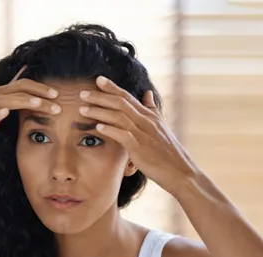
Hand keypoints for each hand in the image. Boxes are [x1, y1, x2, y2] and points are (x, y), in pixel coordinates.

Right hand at [0, 66, 61, 156]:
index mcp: (3, 95)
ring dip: (23, 100)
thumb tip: (28, 76)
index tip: (59, 94)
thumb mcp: (0, 108)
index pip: (25, 85)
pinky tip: (5, 113)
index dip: (42, 87)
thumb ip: (14, 94)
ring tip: (39, 102)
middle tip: (57, 98)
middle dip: (39, 92)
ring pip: (7, 101)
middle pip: (19, 89)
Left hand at [78, 76, 199, 195]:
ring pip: (119, 117)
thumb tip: (147, 93)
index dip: (112, 87)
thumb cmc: (168, 152)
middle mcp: (146, 121)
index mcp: (149, 115)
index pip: (128, 97)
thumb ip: (152, 109)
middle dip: (100, 97)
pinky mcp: (140, 148)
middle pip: (120, 103)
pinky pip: (123, 135)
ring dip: (99, 112)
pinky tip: (97, 128)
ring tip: (82, 109)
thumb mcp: (161, 126)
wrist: (181, 172)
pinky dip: (110, 130)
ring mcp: (143, 133)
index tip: (98, 79)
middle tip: (82, 93)